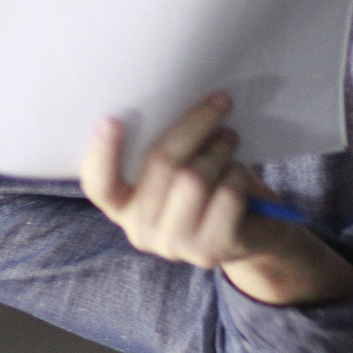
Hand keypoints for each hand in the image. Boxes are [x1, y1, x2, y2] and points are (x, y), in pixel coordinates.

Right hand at [80, 92, 352, 305]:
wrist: (252, 235)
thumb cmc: (208, 188)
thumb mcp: (179, 169)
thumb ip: (165, 148)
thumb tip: (171, 103)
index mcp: (122, 206)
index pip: (100, 186)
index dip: (101, 153)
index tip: (111, 120)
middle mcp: (140, 230)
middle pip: (160, 164)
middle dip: (194, 124)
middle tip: (221, 101)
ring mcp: (174, 245)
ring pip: (194, 178)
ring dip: (219, 149)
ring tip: (230, 139)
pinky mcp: (209, 250)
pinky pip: (225, 195)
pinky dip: (238, 175)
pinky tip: (239, 175)